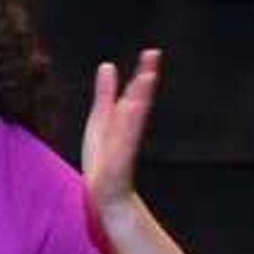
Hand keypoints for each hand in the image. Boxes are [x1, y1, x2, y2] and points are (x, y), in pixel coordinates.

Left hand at [81, 49, 161, 213]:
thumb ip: (106, 94)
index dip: (142, 75)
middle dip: (142, 82)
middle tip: (152, 56)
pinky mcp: (117, 171)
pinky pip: (121, 149)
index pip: (134, 96)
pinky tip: (129, 115)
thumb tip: (107, 64)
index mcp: (121, 124)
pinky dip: (125, 133)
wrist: (108, 200)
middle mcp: (125, 136)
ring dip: (138, 102)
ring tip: (145, 79)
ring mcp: (123, 153)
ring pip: (130, 123)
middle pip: (136, 105)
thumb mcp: (101, 122)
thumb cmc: (104, 160)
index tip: (152, 53)